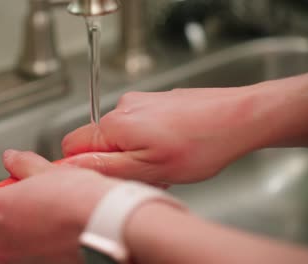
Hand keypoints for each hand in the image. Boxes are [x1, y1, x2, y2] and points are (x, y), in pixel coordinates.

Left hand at [0, 150, 118, 263]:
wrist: (107, 226)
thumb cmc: (79, 200)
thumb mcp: (48, 171)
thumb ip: (22, 165)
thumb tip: (12, 159)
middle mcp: (0, 244)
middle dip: (9, 217)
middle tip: (33, 202)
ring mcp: (19, 263)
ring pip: (13, 245)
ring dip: (26, 232)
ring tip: (53, 216)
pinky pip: (32, 256)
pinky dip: (42, 246)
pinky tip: (62, 232)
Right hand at [61, 87, 262, 183]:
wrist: (239, 118)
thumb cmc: (202, 143)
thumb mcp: (148, 168)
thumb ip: (103, 167)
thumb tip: (68, 167)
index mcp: (114, 123)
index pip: (72, 147)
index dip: (84, 167)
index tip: (106, 179)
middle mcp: (123, 107)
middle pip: (98, 143)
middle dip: (115, 163)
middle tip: (145, 175)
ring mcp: (142, 101)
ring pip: (121, 137)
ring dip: (135, 155)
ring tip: (165, 164)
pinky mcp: (157, 102)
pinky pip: (139, 127)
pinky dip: (149, 142)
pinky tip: (173, 150)